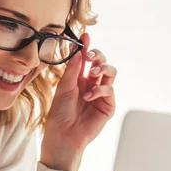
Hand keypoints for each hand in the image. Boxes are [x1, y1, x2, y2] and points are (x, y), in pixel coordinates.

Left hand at [42, 33, 116, 160]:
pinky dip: (100, 90)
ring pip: (110, 73)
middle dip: (98, 55)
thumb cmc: (59, 114)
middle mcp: (91, 85)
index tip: (85, 35)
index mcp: (78, 80)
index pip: (85, 60)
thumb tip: (79, 51)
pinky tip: (89, 96)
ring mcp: (100, 95)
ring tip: (94, 72)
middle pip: (101, 63)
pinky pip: (109, 90)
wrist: (62, 135)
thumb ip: (72, 70)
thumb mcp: (63, 88)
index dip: (86, 47)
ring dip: (103, 68)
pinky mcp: (107, 106)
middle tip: (90, 54)